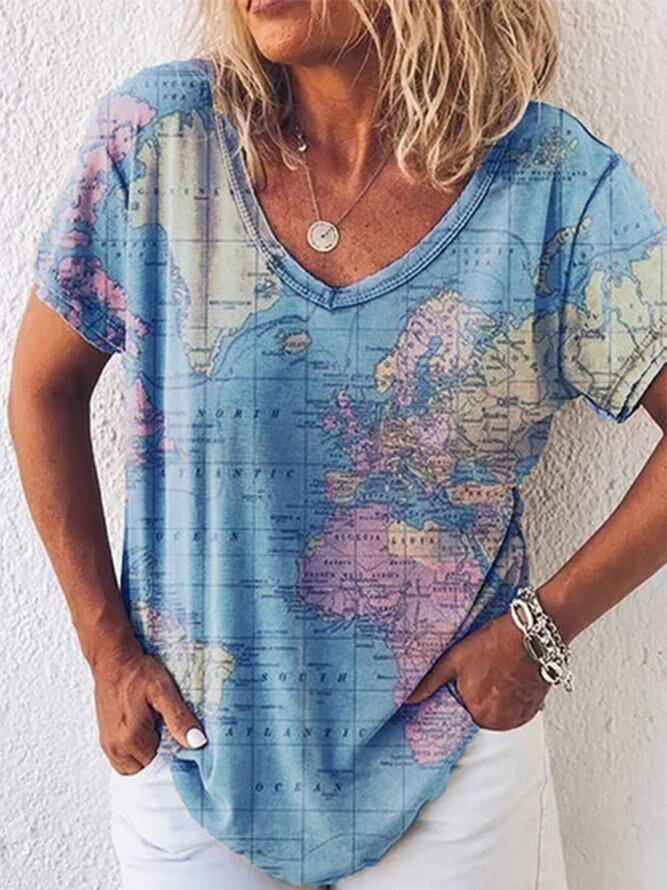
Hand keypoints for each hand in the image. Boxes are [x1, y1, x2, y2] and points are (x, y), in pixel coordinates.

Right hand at [93, 646, 206, 774]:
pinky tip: (143, 729)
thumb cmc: (137, 672)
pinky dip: (133, 750)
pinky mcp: (104, 738)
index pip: (159, 764)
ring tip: (154, 728)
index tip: (177, 736)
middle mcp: (115, 747)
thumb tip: (197, 742)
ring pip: (132, 766)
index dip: (172, 752)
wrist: (113, 660)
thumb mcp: (164, 690)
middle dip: (158, 755)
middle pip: (145, 768)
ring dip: (144, 754)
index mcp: (131, 738)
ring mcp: (107, 744)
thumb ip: (179, 719)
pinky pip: (121, 758)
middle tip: (165, 729)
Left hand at [405, 611, 551, 729]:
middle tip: (485, 673)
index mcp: (476, 711)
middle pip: (481, 713)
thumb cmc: (494, 644)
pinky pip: (516, 711)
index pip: (462, 712)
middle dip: (480, 697)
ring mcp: (517, 717)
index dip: (464, 695)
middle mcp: (498, 720)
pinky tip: (512, 679)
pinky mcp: (533, 710)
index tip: (470, 683)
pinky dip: (514, 700)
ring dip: (498, 700)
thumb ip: (430, 682)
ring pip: (499, 713)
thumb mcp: (454, 659)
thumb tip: (409, 699)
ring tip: (499, 675)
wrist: (533, 634)